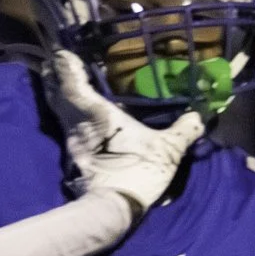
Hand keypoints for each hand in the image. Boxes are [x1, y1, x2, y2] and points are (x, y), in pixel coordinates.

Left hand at [49, 52, 203, 215]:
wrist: (115, 205)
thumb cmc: (139, 169)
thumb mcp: (169, 148)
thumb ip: (184, 129)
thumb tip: (199, 116)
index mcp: (95, 110)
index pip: (70, 78)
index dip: (65, 63)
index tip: (64, 50)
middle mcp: (76, 119)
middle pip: (55, 90)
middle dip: (54, 75)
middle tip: (59, 62)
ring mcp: (71, 136)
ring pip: (57, 106)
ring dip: (57, 93)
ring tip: (64, 82)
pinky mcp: (73, 152)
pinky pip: (64, 123)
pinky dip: (66, 112)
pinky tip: (77, 114)